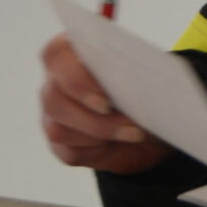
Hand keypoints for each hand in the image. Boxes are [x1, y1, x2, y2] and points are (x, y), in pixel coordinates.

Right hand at [38, 34, 173, 175]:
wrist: (152, 125)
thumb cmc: (143, 89)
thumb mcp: (144, 72)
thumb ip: (132, 68)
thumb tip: (137, 82)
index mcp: (70, 54)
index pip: (56, 55)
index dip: (76, 77)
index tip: (105, 97)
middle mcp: (55, 84)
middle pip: (53, 98)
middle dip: (90, 112)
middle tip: (125, 118)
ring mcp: (54, 116)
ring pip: (59, 129)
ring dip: (101, 132)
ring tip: (135, 132)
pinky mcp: (61, 145)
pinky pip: (71, 152)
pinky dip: (98, 150)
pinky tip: (119, 143)